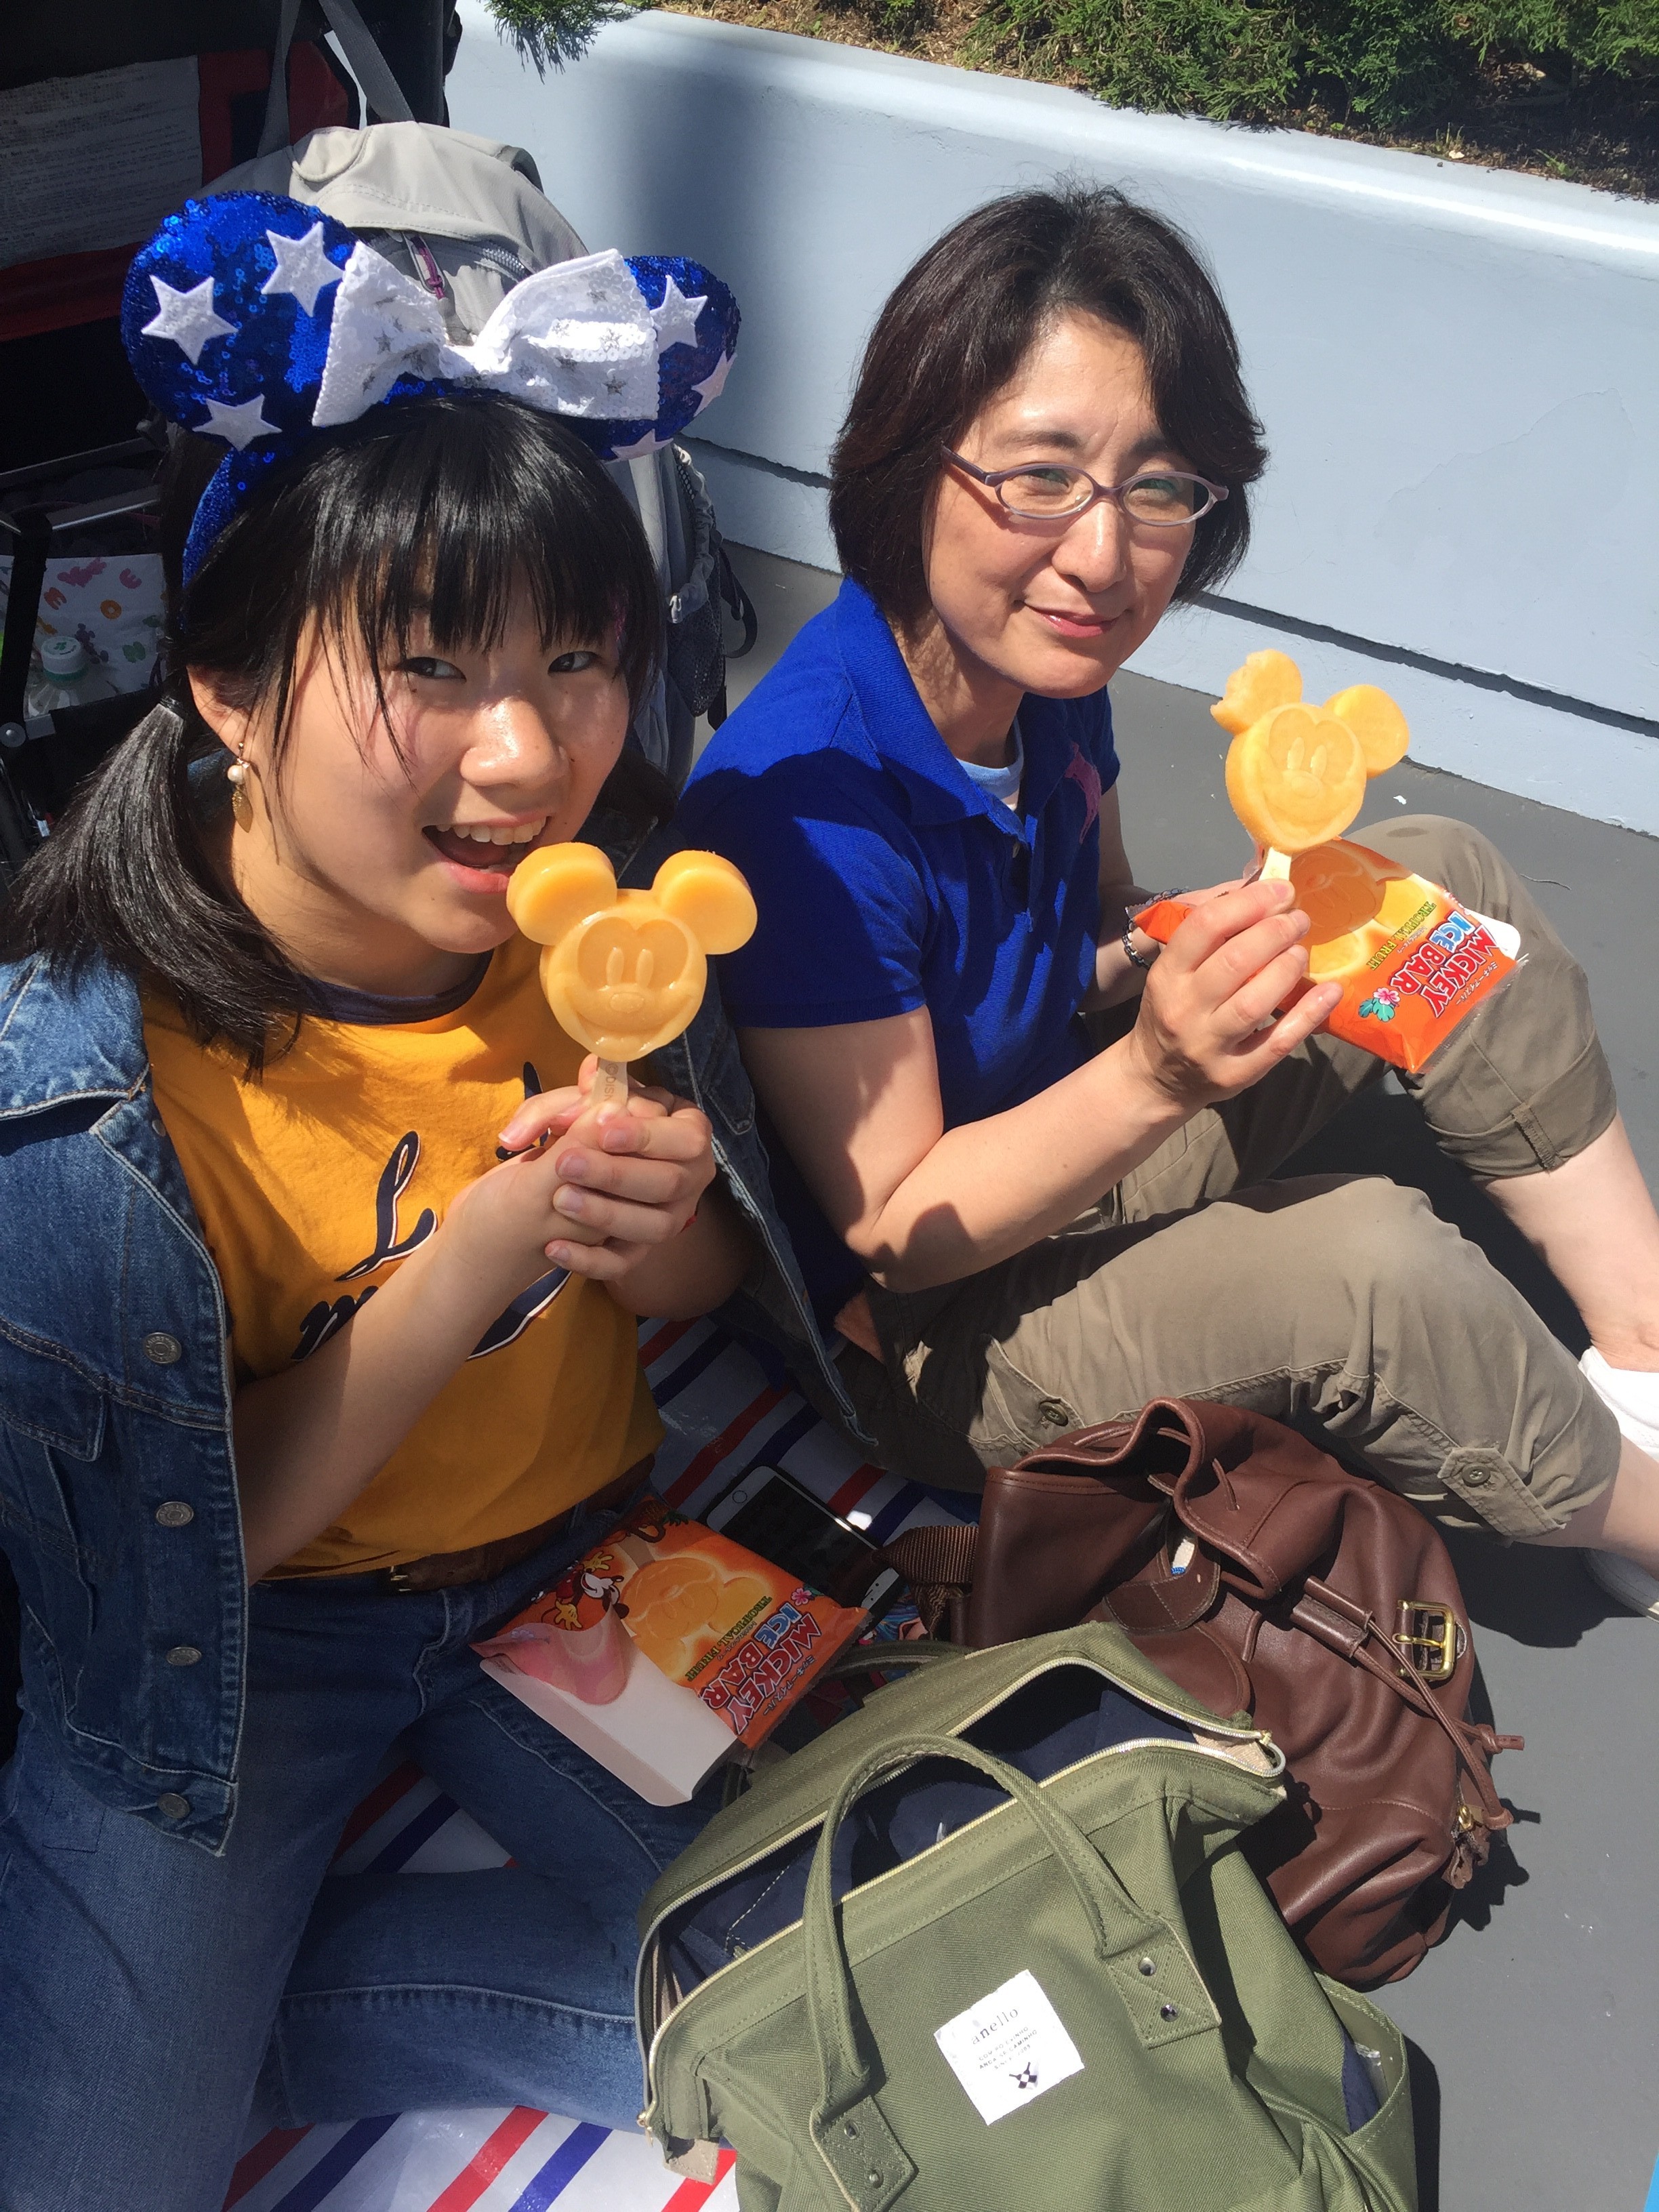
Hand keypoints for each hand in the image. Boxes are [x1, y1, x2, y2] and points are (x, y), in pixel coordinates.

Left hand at [489, 1061, 717, 1282]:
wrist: (580, 1170)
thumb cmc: (595, 1126)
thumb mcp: (588, 1104)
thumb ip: (583, 1095)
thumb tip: (588, 1081)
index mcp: (688, 1134)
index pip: (685, 1138)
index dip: (646, 1135)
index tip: (602, 1127)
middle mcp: (690, 1179)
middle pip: (668, 1183)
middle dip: (616, 1173)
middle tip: (566, 1162)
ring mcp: (670, 1218)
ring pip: (653, 1227)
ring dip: (606, 1213)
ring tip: (561, 1198)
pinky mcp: (641, 1249)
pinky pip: (624, 1264)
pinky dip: (590, 1261)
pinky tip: (554, 1249)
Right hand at [1123, 878, 1340, 1111]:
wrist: (1157, 1077)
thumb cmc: (1173, 1010)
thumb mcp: (1176, 970)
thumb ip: (1212, 934)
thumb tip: (1261, 885)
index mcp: (1168, 975)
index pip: (1205, 926)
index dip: (1249, 902)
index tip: (1280, 890)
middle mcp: (1184, 1009)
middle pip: (1235, 960)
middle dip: (1276, 931)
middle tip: (1299, 919)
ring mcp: (1209, 1044)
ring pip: (1255, 1001)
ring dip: (1288, 968)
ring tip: (1301, 951)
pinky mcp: (1235, 1073)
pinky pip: (1278, 1042)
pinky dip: (1308, 1014)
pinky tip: (1330, 991)